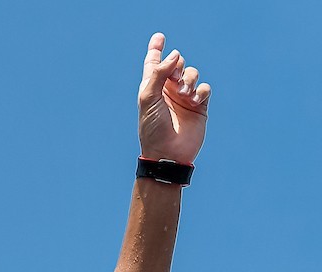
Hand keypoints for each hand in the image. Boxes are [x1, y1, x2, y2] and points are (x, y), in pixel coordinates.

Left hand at [138, 33, 210, 163]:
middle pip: (177, 64)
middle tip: (175, 77)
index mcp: (152, 88)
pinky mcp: (199, 106)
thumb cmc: (153, 127)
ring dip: (190, 79)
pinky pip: (205, 88)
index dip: (156, 50)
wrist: (168, 152)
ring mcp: (184, 97)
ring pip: (193, 74)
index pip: (154, 64)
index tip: (159, 37)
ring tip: (185, 93)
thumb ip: (159, 73)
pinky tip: (195, 101)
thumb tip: (175, 54)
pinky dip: (201, 91)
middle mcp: (168, 90)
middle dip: (177, 65)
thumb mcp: (149, 98)